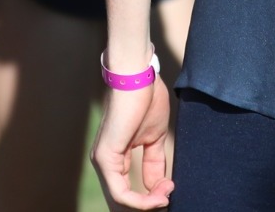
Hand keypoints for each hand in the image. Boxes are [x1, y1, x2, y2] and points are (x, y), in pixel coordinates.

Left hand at [92, 79, 173, 208]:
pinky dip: (141, 200)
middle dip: (148, 206)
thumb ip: (154, 163)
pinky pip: (120, 193)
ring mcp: (102, 161)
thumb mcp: (154, 138)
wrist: (138, 76)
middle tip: (169, 197)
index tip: (171, 190)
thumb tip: (159, 186)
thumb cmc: (146, 99)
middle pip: (121, 202)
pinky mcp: (106, 157)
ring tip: (167, 194)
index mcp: (114, 158)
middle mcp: (104, 162)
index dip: (149, 199)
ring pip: (120, 202)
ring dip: (148, 204)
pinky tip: (159, 194)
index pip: (126, 193)